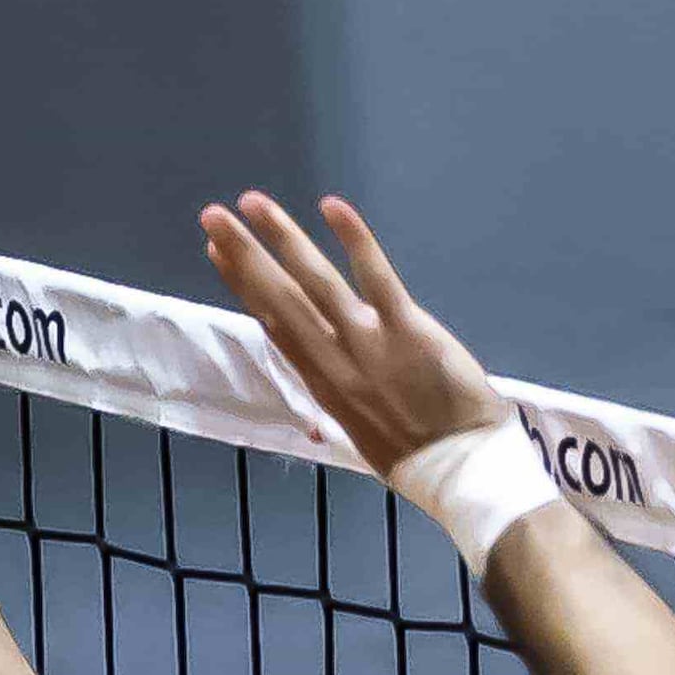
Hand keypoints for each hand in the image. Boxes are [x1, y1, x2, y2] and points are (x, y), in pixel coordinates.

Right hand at [198, 193, 505, 471]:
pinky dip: (354, 240)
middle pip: (279, 298)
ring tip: (252, 203)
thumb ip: (340, 409)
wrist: (462, 471)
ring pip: (315, 282)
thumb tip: (315, 416)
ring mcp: (368, 343)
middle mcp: (334, 359)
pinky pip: (377, 279)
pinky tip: (332, 206)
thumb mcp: (362, 438)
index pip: (273, 323)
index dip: (243, 285)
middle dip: (244, 254)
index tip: (218, 252)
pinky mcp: (407, 331)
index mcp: (322, 384)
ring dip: (281, 238)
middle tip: (212, 215)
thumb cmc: (417, 458)